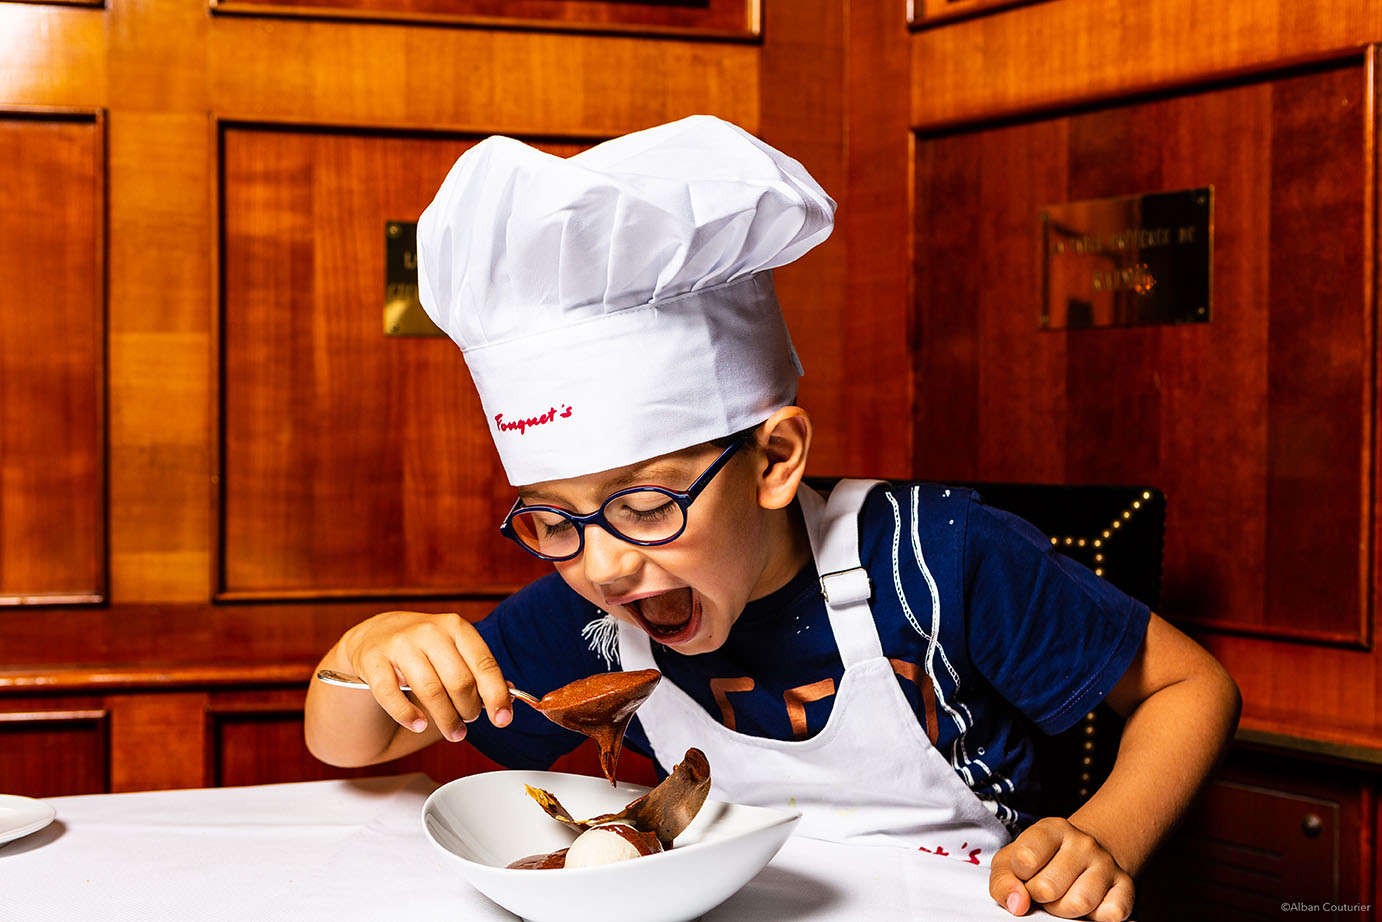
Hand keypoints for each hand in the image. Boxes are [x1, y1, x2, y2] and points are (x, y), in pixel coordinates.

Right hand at [336, 610, 512, 742]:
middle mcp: (429, 631)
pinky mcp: (373, 661)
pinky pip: (392, 695)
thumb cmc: (424, 648)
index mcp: (456, 627)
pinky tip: (419, 724)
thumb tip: (510, 696)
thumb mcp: (454, 650)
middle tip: (468, 722)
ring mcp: (399, 644)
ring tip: (454, 732)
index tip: (503, 719)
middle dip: (469, 710)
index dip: (496, 695)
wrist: (376, 634)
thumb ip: (479, 672)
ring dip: (446, 720)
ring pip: (431, 691)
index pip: (484, 664)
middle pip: (459, 682)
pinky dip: (408, 716)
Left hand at [989, 817, 1134, 919]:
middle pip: (1049, 887)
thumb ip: (1003, 881)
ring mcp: (1107, 864)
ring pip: (1079, 904)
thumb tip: (1017, 904)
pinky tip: (1088, 905)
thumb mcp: (1012, 862)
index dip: (1020, 876)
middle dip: (1040, 897)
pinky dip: (1095, 918)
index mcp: (1052, 829)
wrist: (1085, 857)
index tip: (1025, 874)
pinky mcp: (1126, 887)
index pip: (1025, 858)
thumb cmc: (1041, 862)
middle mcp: (1084, 842)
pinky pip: (1111, 914)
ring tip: (1064, 897)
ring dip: (1064, 910)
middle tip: (1044, 891)